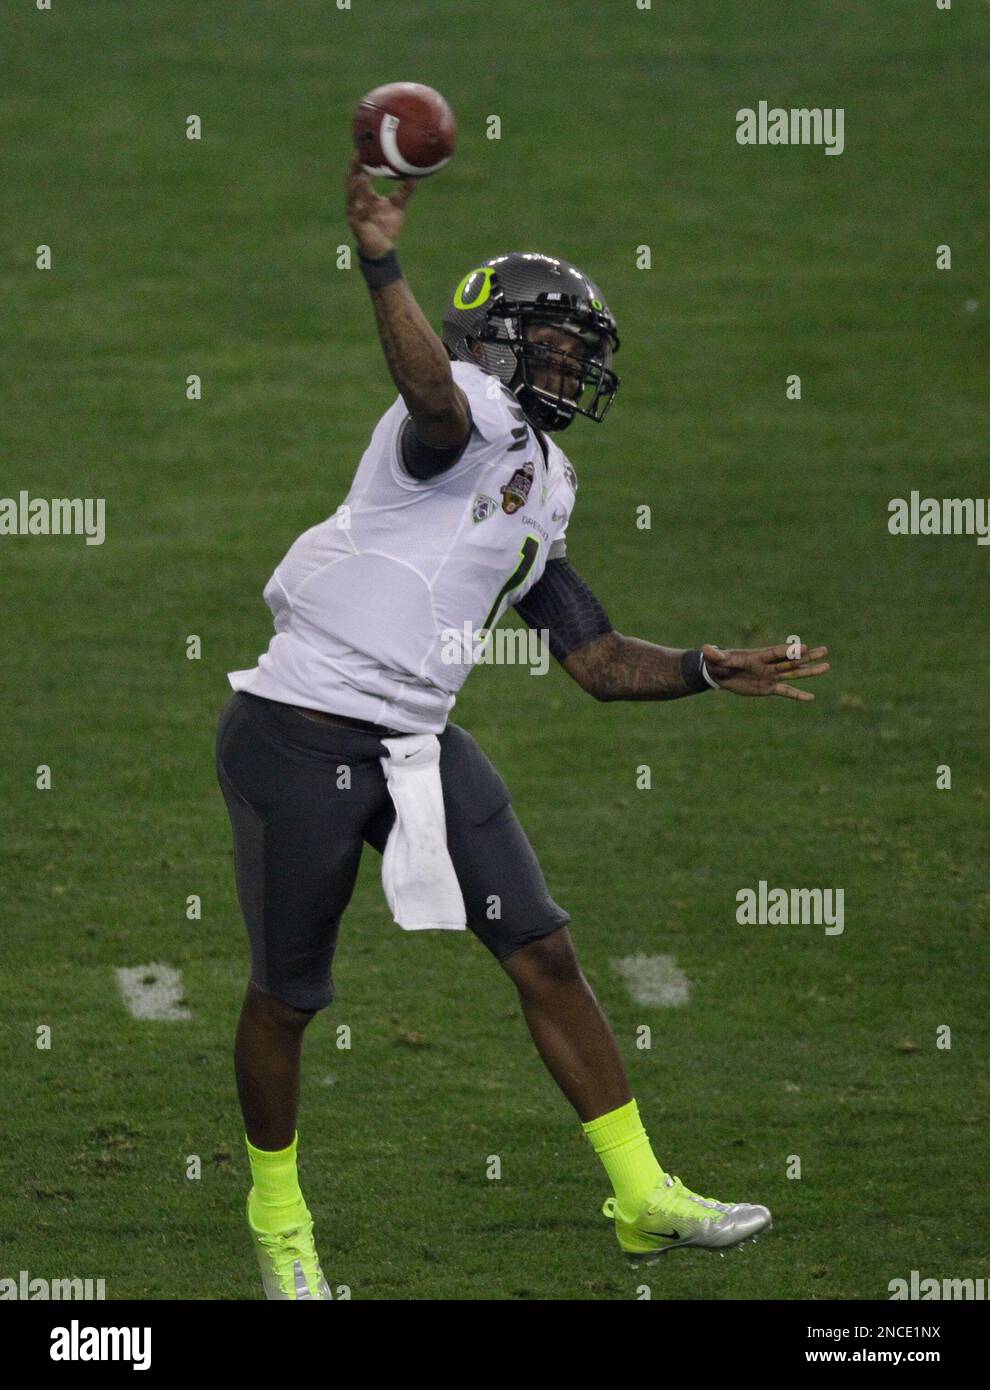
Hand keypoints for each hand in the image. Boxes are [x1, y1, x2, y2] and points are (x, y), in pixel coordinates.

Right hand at [345, 152, 415, 257]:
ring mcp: (354, 213)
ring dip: (356, 187)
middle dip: (353, 168)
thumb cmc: (387, 226)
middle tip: (358, 154)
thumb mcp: (398, 205)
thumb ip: (405, 191)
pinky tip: (368, 202)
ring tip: (361, 176)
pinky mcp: (356, 225)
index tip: (364, 147)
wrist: (384, 248)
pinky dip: (364, 208)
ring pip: (352, 197)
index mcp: (364, 194)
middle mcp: (356, 201)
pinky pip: (360, 215)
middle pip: (350, 181)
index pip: (359, 174)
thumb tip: (415, 176)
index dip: (360, 162)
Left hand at [701, 642, 829, 701]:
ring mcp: (771, 676)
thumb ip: (715, 654)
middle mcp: (769, 665)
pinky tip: (811, 698)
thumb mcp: (717, 659)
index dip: (789, 651)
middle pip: (791, 661)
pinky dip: (798, 695)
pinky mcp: (769, 687)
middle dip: (807, 657)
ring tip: (827, 667)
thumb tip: (705, 649)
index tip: (804, 647)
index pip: (776, 653)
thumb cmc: (718, 663)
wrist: (719, 674)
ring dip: (809, 672)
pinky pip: (786, 692)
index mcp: (758, 656)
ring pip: (794, 674)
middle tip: (825, 651)